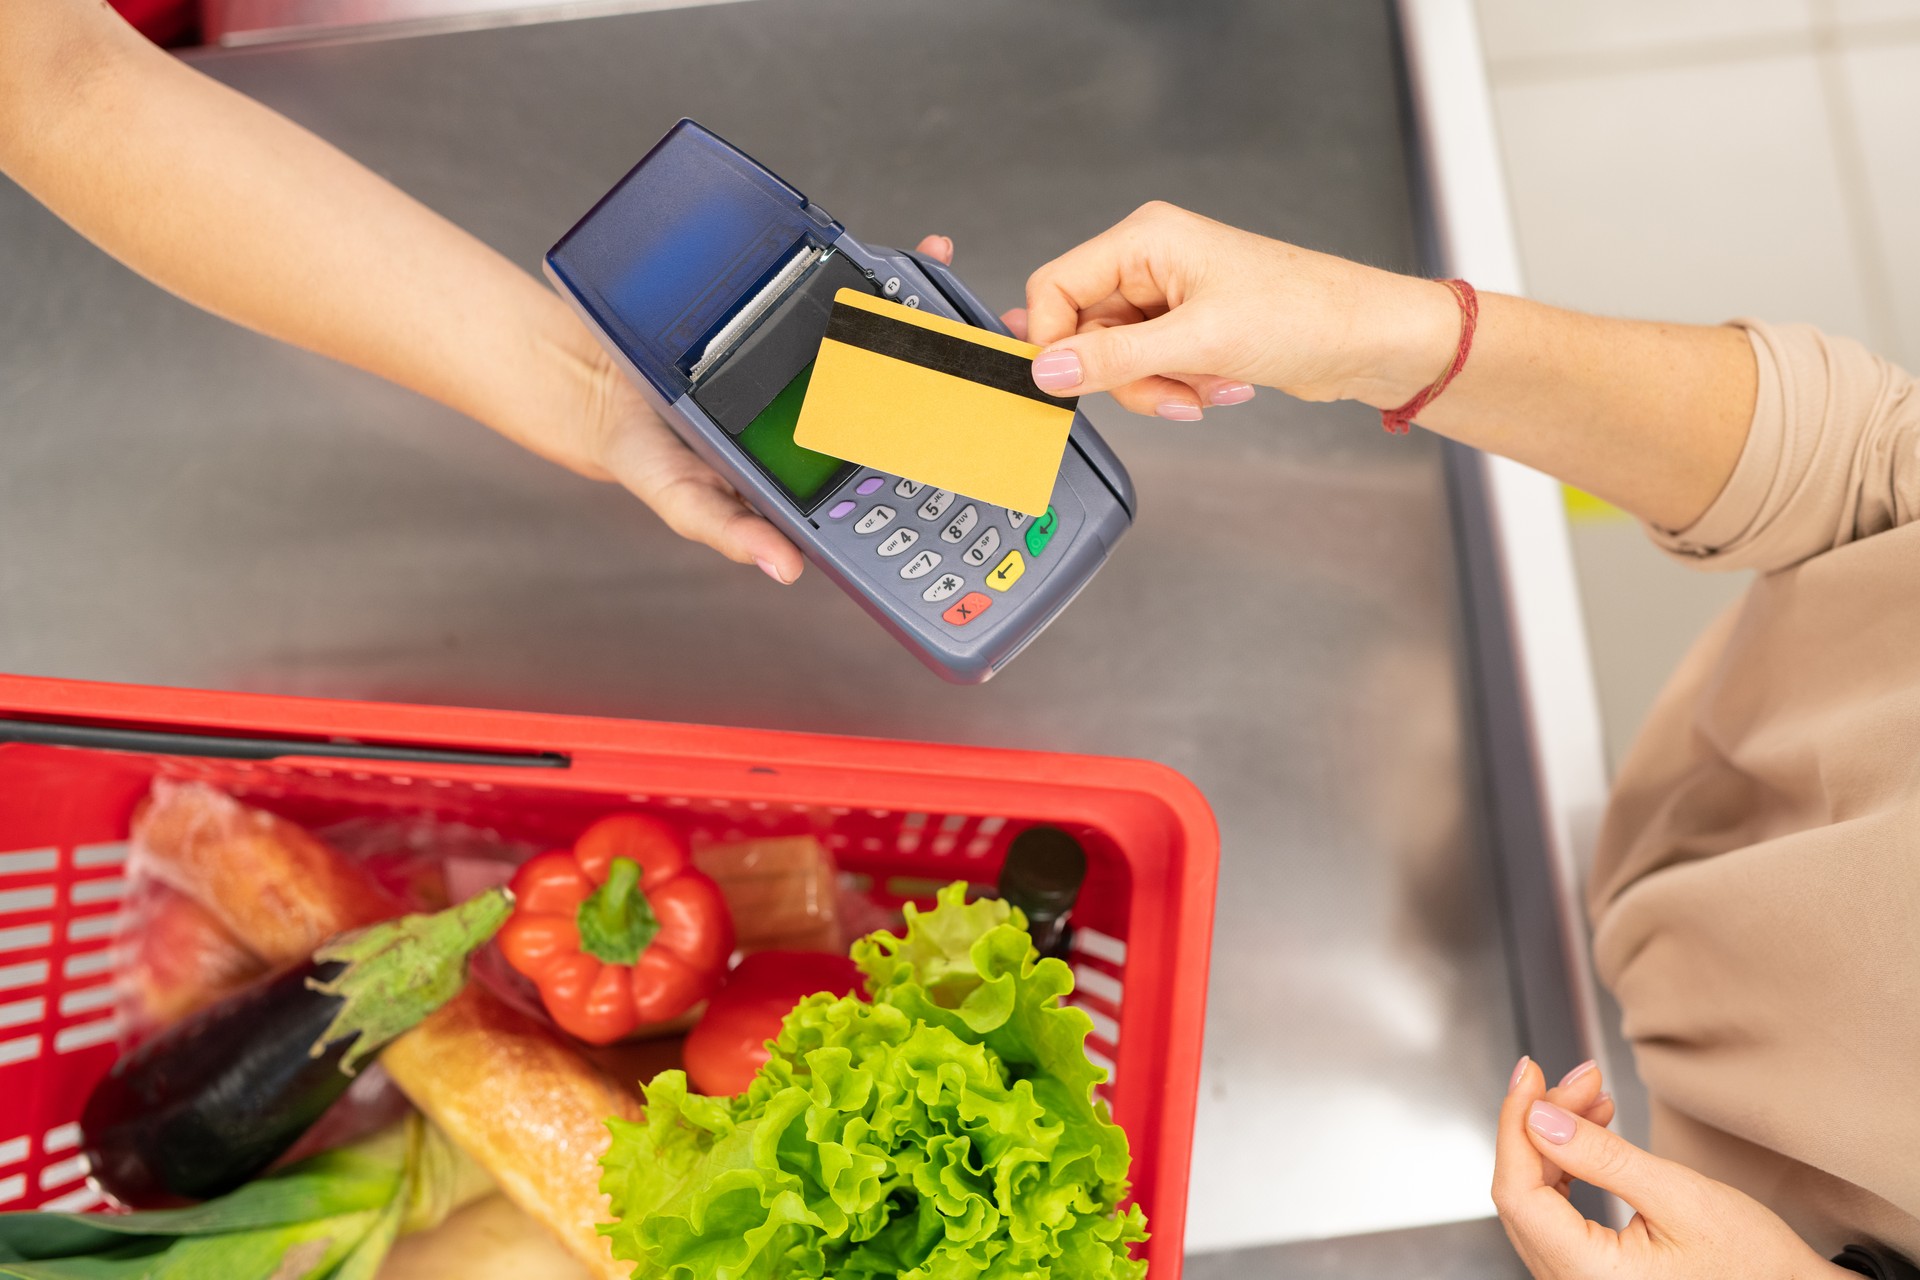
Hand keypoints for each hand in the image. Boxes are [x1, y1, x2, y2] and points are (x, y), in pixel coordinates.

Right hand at [564, 234, 958, 584]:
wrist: (600, 384)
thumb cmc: (649, 454)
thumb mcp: (686, 502)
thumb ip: (731, 531)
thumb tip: (784, 568)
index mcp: (813, 470)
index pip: (886, 475)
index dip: (939, 469)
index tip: (982, 453)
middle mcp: (825, 418)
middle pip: (907, 405)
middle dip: (958, 387)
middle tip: (1003, 370)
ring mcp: (818, 367)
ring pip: (893, 346)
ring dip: (938, 324)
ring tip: (982, 308)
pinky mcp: (799, 320)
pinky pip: (854, 296)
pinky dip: (894, 273)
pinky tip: (927, 254)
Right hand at [1020, 201, 1460, 419]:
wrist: (1366, 340)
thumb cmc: (1304, 315)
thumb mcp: (1197, 342)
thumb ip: (1113, 358)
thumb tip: (1047, 370)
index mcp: (1145, 239)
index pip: (1055, 287)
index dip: (1052, 340)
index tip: (1067, 382)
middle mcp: (1151, 261)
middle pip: (1085, 332)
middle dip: (1125, 375)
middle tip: (1168, 390)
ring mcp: (1170, 297)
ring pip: (1117, 360)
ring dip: (1156, 387)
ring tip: (1205, 388)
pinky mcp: (1188, 329)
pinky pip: (1151, 369)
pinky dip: (1178, 388)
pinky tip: (1220, 385)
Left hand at [1495, 1058, 1847, 1279]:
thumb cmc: (1755, 1265)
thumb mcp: (1681, 1197)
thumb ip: (1601, 1157)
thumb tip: (1538, 1116)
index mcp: (1586, 1275)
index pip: (1517, 1191)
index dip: (1515, 1124)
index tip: (1528, 1072)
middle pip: (1523, 1191)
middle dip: (1543, 1122)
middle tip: (1581, 1077)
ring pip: (1538, 1198)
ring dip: (1557, 1139)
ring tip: (1593, 1095)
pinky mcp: (1587, 1273)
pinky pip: (1557, 1213)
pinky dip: (1569, 1166)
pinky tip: (1592, 1130)